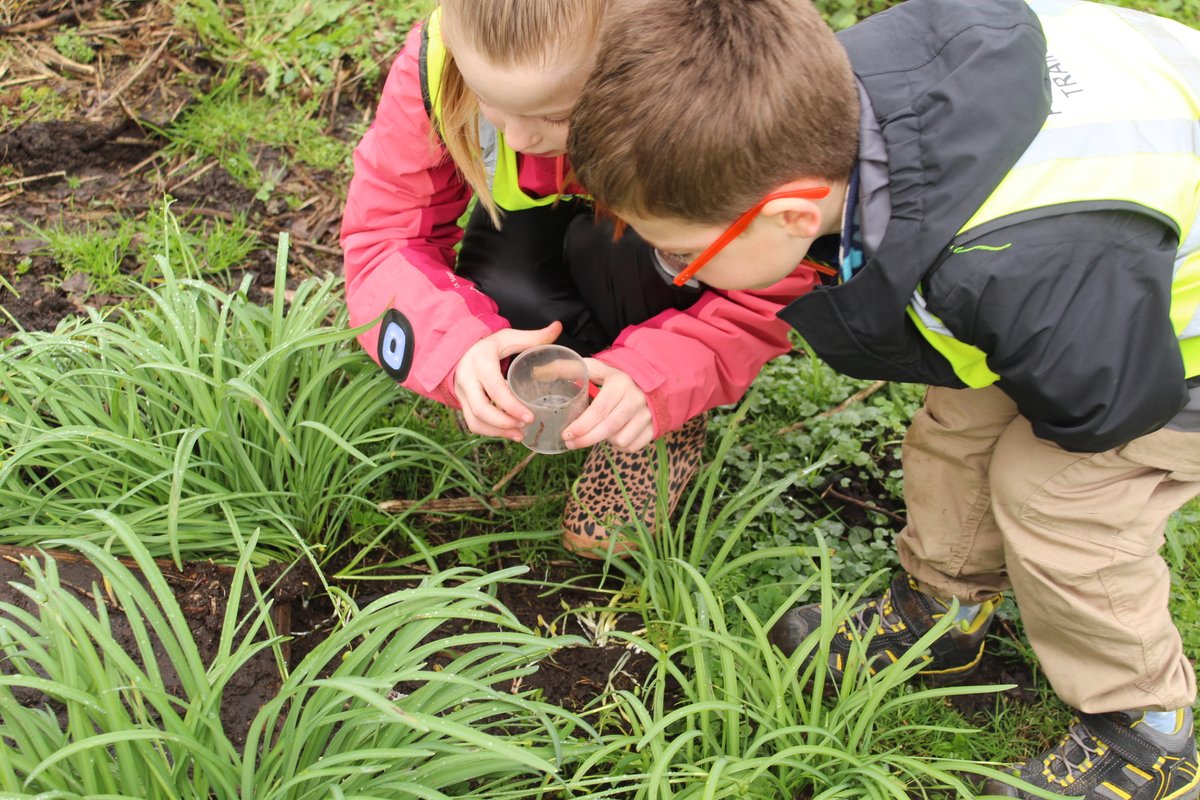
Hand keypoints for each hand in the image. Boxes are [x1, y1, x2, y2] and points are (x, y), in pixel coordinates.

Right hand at [453, 321, 561, 440]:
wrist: (460, 350)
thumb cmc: (489, 345)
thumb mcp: (508, 338)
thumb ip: (534, 336)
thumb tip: (558, 327)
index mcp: (480, 362)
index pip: (495, 389)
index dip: (512, 406)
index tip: (530, 416)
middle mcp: (467, 379)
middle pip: (481, 410)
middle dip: (504, 423)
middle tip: (526, 426)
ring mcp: (462, 394)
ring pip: (475, 421)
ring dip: (497, 432)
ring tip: (520, 435)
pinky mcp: (462, 403)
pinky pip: (473, 423)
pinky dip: (491, 432)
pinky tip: (509, 433)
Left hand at [563, 360, 654, 451]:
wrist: (649, 382)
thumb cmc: (614, 377)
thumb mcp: (594, 368)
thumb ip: (567, 369)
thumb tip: (538, 372)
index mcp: (620, 383)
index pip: (599, 410)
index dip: (581, 426)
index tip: (566, 434)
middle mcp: (636, 400)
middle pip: (608, 428)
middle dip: (586, 439)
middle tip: (570, 443)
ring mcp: (647, 416)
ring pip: (620, 440)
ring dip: (604, 440)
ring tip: (596, 432)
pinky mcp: (653, 428)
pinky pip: (631, 447)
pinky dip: (619, 445)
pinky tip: (612, 435)